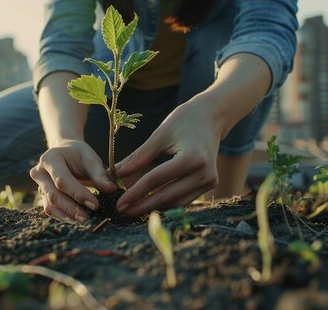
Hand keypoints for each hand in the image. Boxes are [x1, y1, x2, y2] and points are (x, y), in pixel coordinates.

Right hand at [30, 139, 115, 222]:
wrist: (65, 154)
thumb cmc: (78, 155)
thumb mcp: (90, 158)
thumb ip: (99, 173)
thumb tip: (111, 189)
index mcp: (50, 159)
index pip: (62, 180)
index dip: (78, 194)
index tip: (95, 204)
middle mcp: (40, 173)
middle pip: (54, 195)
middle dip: (72, 208)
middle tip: (88, 218)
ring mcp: (39, 186)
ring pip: (51, 205)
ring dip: (67, 215)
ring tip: (84, 221)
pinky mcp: (43, 197)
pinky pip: (51, 210)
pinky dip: (64, 216)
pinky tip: (77, 220)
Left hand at [115, 101, 222, 216]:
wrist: (212, 117)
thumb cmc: (184, 121)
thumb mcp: (159, 135)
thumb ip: (139, 157)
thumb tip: (115, 174)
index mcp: (192, 157)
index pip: (156, 179)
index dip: (136, 193)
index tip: (119, 203)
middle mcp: (204, 172)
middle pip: (167, 195)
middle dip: (143, 205)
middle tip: (122, 211)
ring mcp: (210, 180)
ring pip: (176, 202)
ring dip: (154, 208)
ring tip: (133, 210)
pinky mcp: (210, 184)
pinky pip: (185, 199)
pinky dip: (167, 203)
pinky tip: (150, 205)